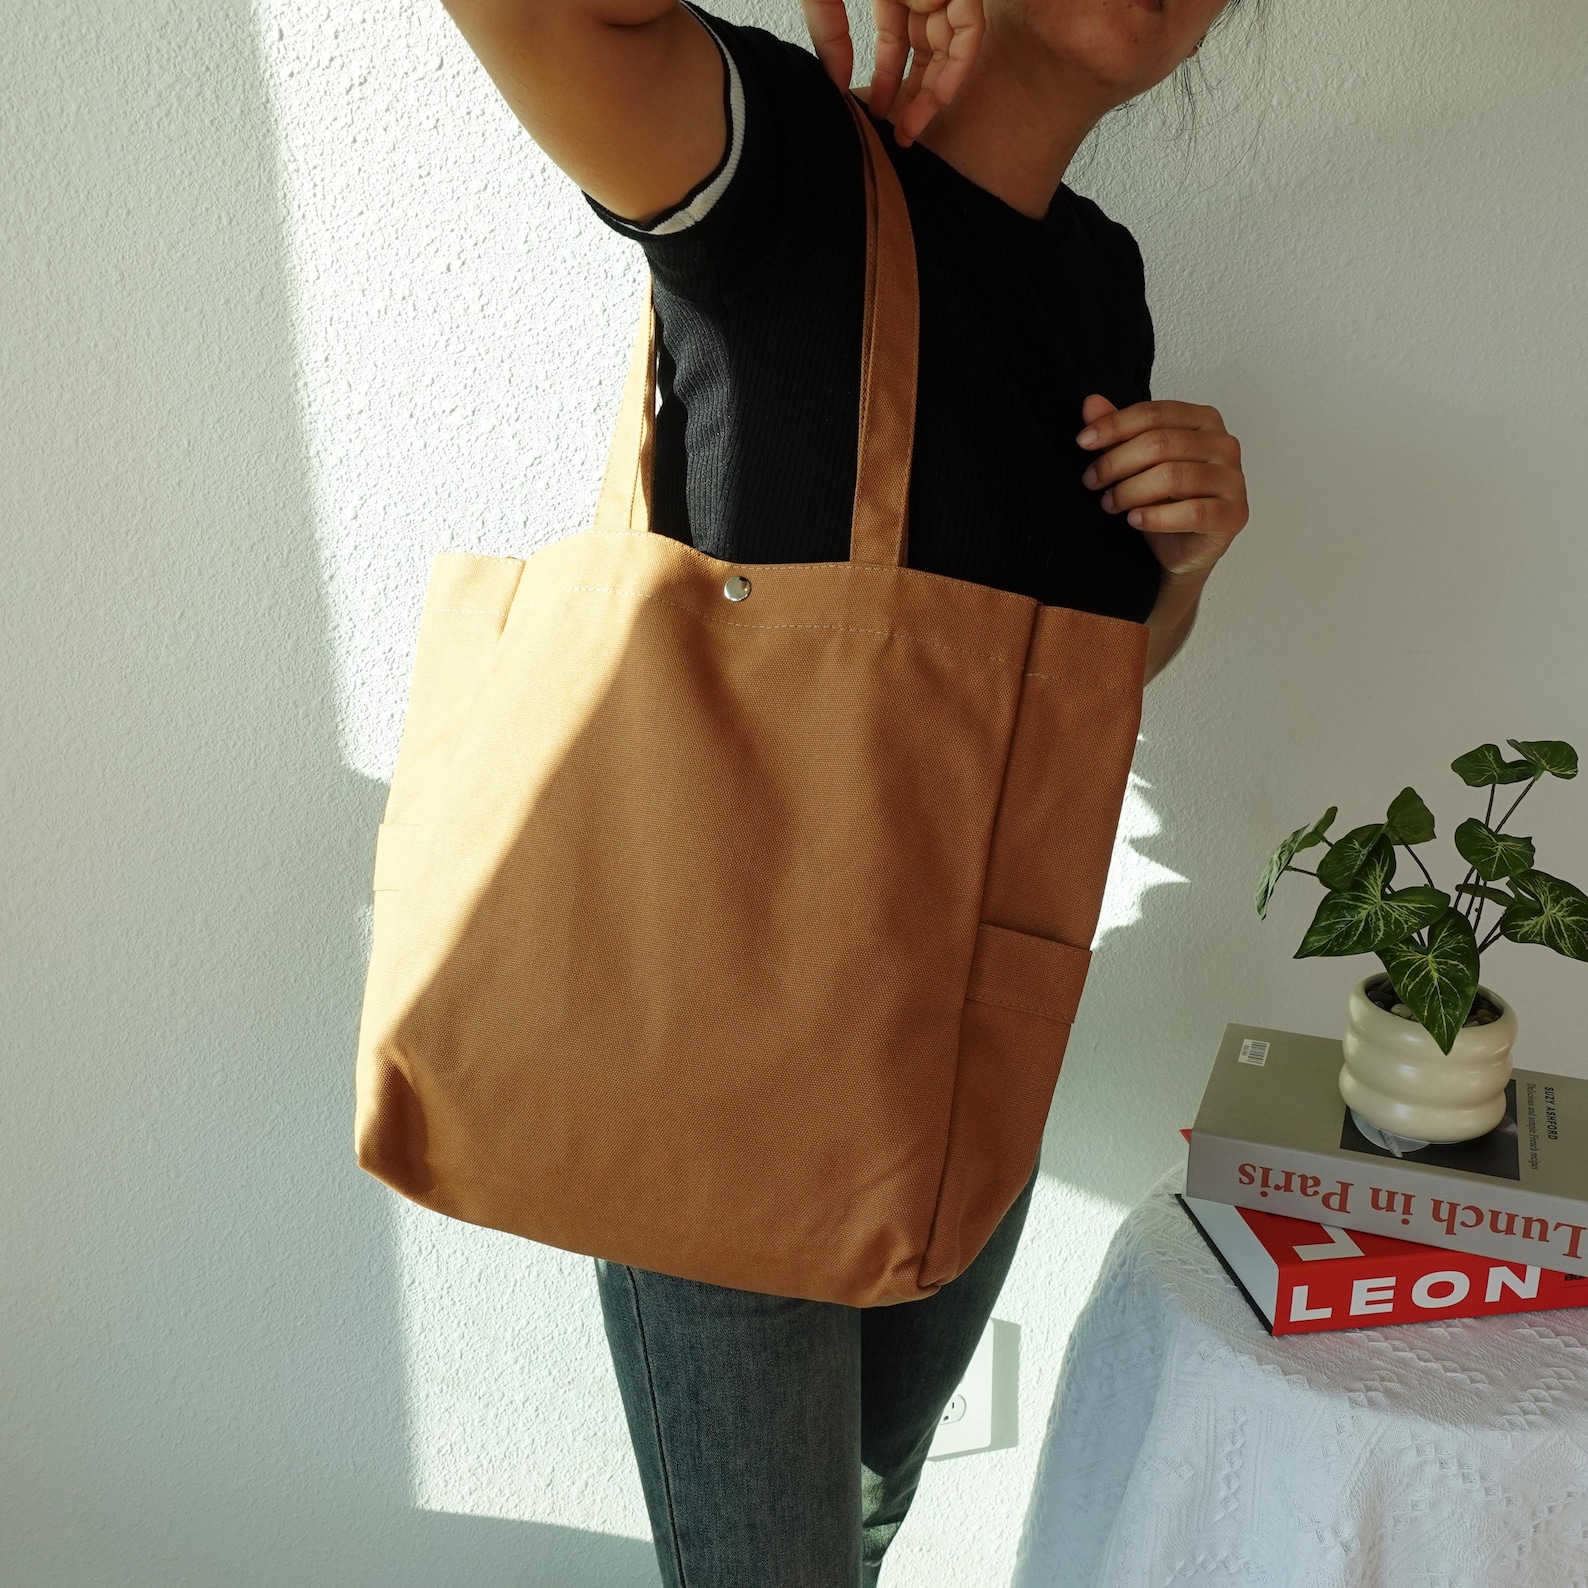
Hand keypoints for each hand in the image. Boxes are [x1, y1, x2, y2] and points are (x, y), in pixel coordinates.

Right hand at [800, 0, 984, 146]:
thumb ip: (829, 34)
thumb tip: (838, 85)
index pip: (896, 43)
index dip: (887, 80)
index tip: (876, 114)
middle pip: (928, 50)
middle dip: (915, 94)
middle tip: (901, 133)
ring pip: (952, 47)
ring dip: (937, 91)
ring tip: (913, 125)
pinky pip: (970, 30)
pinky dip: (958, 66)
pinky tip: (937, 98)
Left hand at [1077, 395, 1247, 583]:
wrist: (1182, 552)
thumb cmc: (1163, 503)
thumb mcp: (1135, 465)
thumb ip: (1118, 433)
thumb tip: (1091, 403)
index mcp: (1204, 421)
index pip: (1154, 413)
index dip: (1114, 425)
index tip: (1083, 441)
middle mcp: (1224, 445)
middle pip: (1161, 443)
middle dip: (1116, 462)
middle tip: (1091, 481)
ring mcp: (1233, 480)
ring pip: (1173, 477)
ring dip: (1130, 491)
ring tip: (1109, 503)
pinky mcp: (1233, 515)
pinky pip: (1191, 512)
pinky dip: (1155, 517)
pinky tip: (1133, 520)